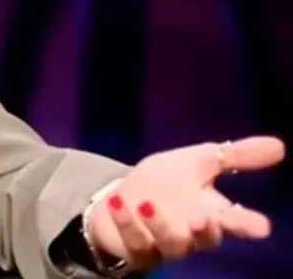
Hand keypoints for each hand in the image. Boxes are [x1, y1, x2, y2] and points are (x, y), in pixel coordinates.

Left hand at [87, 136, 285, 269]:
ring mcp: (165, 245)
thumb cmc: (166, 182)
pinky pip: (134, 242)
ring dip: (161, 225)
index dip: (249, 225)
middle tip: (201, 218)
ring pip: (171, 244)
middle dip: (206, 231)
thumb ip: (235, 156)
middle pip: (208, 239)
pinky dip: (126, 223)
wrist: (123, 196)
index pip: (239, 223)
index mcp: (213, 213)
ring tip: (147, 204)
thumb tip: (280, 145)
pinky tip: (118, 202)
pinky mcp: (137, 250)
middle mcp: (193, 234)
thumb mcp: (197, 162)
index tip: (260, 226)